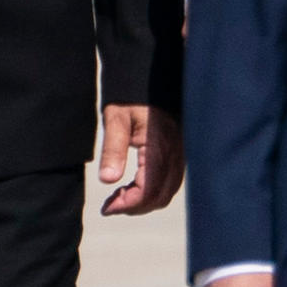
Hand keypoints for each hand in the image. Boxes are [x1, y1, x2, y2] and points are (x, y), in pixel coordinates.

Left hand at [96, 102, 173, 216]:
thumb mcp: (116, 119)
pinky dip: (153, 191)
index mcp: (159, 149)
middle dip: (135, 207)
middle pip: (160, 197)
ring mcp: (180, 156)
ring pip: (167, 192)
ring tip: (120, 196)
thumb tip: (107, 180)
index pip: (148, 192)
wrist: (153, 78)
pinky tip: (135, 185)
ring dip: (144, 201)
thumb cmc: (132, 98)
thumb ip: (112, 150)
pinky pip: (171, 182)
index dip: (127, 205)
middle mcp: (175, 156)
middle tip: (110, 205)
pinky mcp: (179, 154)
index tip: (106, 207)